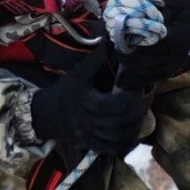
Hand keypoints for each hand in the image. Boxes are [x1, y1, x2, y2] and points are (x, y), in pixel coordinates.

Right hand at [30, 48, 150, 156]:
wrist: (45, 114)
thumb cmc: (65, 91)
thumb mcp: (79, 73)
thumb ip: (96, 59)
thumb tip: (112, 41)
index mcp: (82, 100)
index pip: (110, 104)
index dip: (128, 98)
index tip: (138, 90)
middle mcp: (84, 120)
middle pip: (115, 121)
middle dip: (133, 114)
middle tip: (144, 103)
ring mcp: (86, 135)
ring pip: (115, 137)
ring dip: (132, 129)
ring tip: (141, 117)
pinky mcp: (89, 145)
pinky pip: (109, 149)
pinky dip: (123, 144)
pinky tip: (133, 135)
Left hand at [116, 0, 189, 91]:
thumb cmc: (181, 8)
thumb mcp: (169, 5)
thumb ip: (154, 13)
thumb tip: (132, 18)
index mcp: (181, 35)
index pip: (158, 45)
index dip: (139, 44)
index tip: (123, 39)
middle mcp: (180, 52)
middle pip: (152, 61)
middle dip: (132, 57)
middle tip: (117, 48)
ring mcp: (177, 62)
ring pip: (152, 71)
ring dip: (133, 66)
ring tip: (121, 56)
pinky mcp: (173, 67)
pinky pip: (154, 77)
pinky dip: (139, 76)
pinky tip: (128, 70)